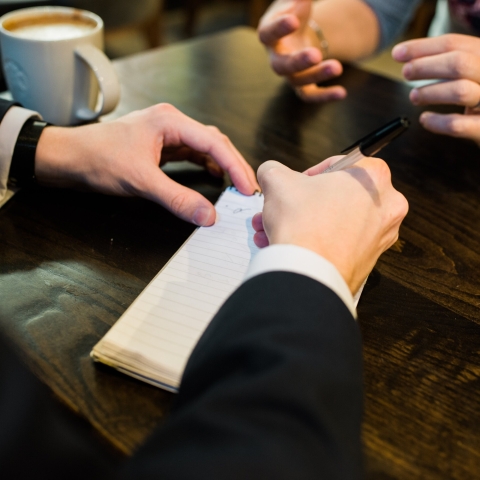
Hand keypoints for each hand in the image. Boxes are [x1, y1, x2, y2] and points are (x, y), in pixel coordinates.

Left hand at [35, 103, 258, 225]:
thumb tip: (208, 216)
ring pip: (204, 147)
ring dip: (221, 165)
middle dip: (232, 165)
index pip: (214, 143)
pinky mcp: (161, 145)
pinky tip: (213, 176)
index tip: (246, 187)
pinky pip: (192, 153)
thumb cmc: (98, 158)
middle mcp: (171, 123)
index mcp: (170, 121)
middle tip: (246, 189)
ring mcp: (166, 133)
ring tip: (235, 184)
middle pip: (214, 142)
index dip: (235, 166)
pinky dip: (206, 165)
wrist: (70, 157)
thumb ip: (177, 198)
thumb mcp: (141, 181)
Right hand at [252, 156, 407, 293]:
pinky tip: (287, 247)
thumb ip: (273, 170)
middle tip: (280, 209)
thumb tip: (271, 174)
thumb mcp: (277, 181)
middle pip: (334, 197)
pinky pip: (337, 244)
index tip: (295, 186)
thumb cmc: (304, 225)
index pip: (338, 165)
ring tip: (274, 230)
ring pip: (333, 222)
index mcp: (374, 177)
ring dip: (300, 224)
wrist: (309, 273)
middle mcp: (386, 207)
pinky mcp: (367, 261)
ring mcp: (379, 237)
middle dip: (299, 204)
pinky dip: (313, 243)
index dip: (308, 175)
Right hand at [258, 0, 344, 101]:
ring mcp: (289, 74)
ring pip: (299, 81)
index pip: (267, 34)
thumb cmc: (292, 10)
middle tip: (315, 55)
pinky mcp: (302, 85)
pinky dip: (325, 96)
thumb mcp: (295, 0)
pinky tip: (342, 93)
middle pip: (282, 66)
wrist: (295, 29)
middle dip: (298, 62)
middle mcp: (276, 58)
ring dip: (317, 75)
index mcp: (269, 35)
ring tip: (338, 67)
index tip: (293, 21)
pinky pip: (310, 95)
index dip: (278, 29)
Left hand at [392, 34, 479, 144]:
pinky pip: (457, 125)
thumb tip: (406, 55)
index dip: (422, 48)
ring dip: (431, 92)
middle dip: (426, 66)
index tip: (398, 53)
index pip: (455, 44)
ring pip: (460, 91)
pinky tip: (425, 119)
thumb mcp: (473, 70)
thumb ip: (448, 62)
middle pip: (459, 63)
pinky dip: (436, 122)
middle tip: (406, 72)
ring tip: (414, 96)